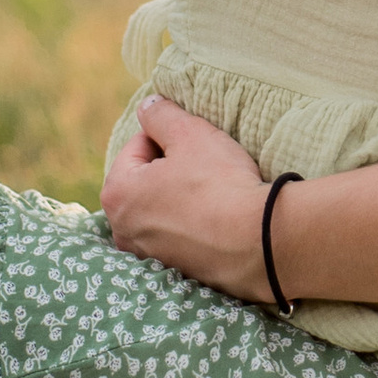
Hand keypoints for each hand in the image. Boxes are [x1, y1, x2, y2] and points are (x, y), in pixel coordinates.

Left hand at [103, 94, 275, 300]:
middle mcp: (122, 230)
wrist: (259, 242)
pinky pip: (178, 236)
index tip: (196, 143)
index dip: (169, 136)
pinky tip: (216, 218)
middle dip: (170, 168)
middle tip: (204, 164)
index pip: (137, 146)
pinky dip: (192, 224)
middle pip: (145, 181)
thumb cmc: (220, 184)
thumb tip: (147, 106)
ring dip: (180, 197)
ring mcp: (147, 256)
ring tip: (212, 191)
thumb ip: (162, 115)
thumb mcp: (191, 134)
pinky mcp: (173, 272)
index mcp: (117, 193)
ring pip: (160, 210)